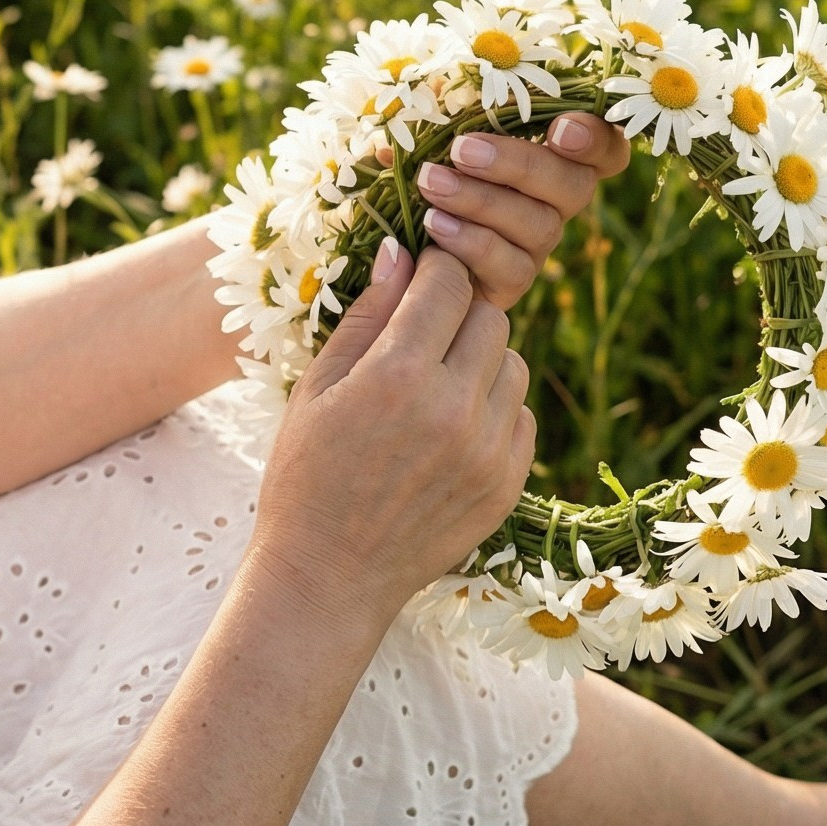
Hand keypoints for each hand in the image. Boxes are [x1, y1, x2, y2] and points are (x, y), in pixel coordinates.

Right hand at [248, 241, 536, 627]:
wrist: (329, 575)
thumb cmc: (306, 476)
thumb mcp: (318, 388)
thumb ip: (366, 316)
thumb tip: (402, 250)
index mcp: (398, 376)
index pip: (448, 282)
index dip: (433, 272)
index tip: (419, 281)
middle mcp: (454, 408)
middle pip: (490, 316)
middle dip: (458, 314)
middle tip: (422, 338)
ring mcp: (488, 450)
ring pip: (512, 363)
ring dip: (480, 361)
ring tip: (434, 389)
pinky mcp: (508, 483)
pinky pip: (520, 415)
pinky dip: (493, 410)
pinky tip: (448, 431)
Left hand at [411, 113, 630, 309]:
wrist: (396, 242)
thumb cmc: (421, 170)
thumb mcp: (426, 132)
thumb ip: (440, 108)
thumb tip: (440, 90)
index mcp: (552, 157)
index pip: (606, 149)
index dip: (596, 139)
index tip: (560, 129)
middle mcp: (555, 203)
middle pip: (575, 185)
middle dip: (520, 165)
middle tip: (462, 149)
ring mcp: (536, 245)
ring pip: (540, 225)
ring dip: (482, 201)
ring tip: (431, 183)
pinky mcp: (511, 282)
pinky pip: (511, 266)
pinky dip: (471, 242)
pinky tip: (435, 223)